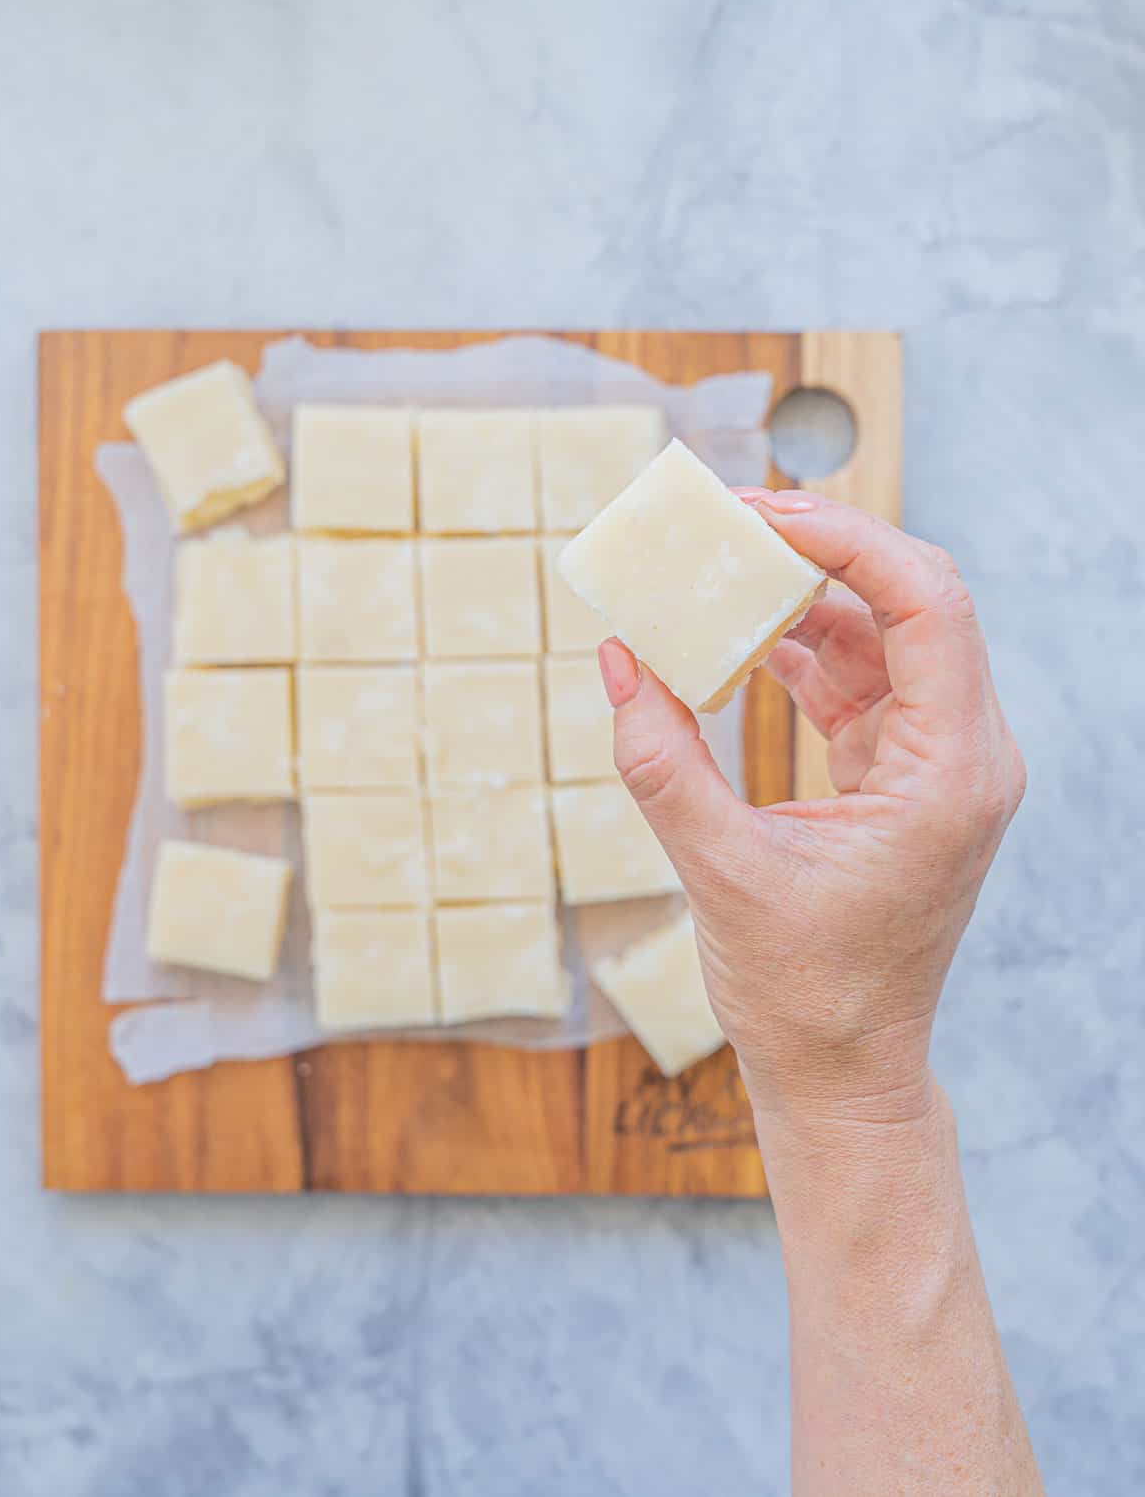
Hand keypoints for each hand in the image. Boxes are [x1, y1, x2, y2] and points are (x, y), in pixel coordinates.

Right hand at [597, 488, 1025, 1133]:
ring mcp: (937, 766)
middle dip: (826, 550)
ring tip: (722, 569)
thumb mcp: (719, 873)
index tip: (761, 513)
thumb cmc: (803, 994)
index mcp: (950, 774)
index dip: (848, 540)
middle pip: (915, 601)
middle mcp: (964, 757)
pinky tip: (742, 638)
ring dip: (807, 598)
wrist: (842, 1072)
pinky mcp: (902, 779)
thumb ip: (662, 762)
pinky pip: (862, 684)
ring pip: (887, 636)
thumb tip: (620, 658)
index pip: (926, 604)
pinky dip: (803, 652)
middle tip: (735, 519)